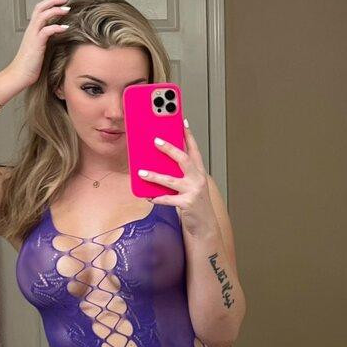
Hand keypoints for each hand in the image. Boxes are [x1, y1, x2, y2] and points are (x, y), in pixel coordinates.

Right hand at [7, 0, 70, 87]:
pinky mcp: (36, 43)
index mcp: (32, 30)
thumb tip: (59, 38)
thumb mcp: (40, 49)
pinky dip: (56, 27)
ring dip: (55, 10)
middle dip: (53, 0)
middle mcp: (31, 30)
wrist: (19, 75)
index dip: (51, 3)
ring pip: (42, 15)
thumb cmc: (29, 65)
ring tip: (67, 9)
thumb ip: (47, 40)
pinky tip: (65, 28)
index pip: (40, 9)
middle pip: (40, 7)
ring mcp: (33, 36)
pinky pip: (46, 30)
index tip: (63, 2)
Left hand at [138, 120, 218, 236]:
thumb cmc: (194, 202)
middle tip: (156, 141)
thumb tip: (159, 162)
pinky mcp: (187, 204)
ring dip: (155, 176)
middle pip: (183, 159)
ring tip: (141, 172)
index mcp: (198, 172)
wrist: (205, 225)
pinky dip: (157, 198)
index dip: (189, 135)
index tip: (182, 122)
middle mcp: (198, 179)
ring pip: (171, 180)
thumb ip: (179, 173)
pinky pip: (169, 199)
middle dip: (169, 148)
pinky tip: (149, 196)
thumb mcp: (190, 185)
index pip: (194, 149)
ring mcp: (193, 191)